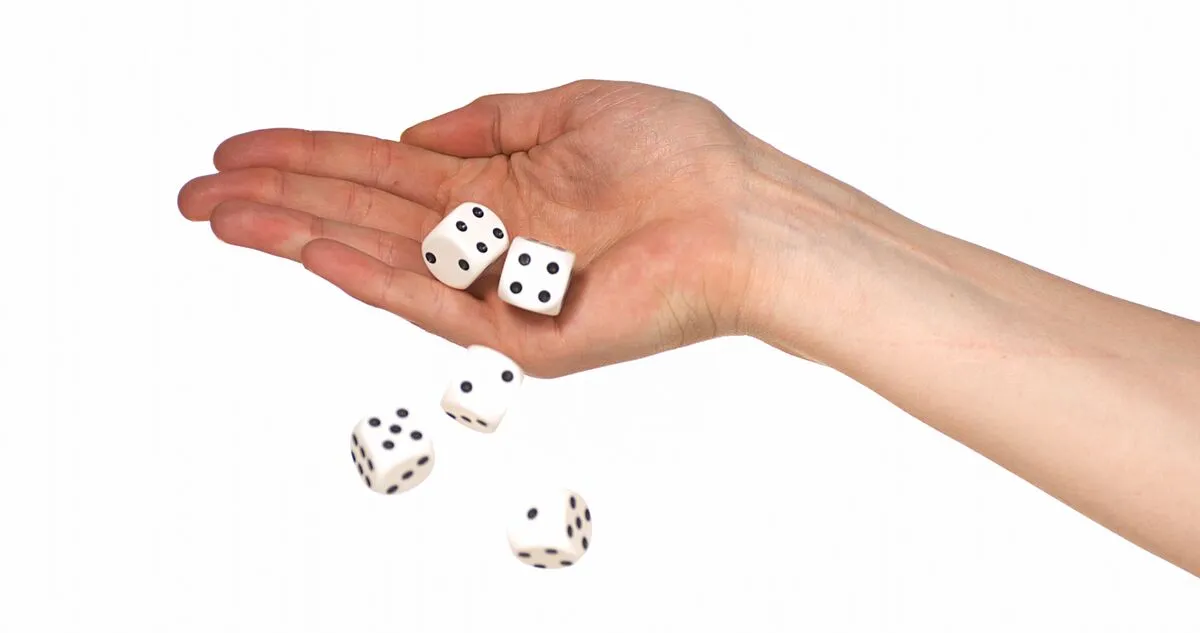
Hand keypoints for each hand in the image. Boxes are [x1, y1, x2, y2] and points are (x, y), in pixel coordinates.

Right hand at [178, 80, 797, 375]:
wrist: (747, 214)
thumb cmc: (680, 156)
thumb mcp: (571, 107)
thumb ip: (490, 120)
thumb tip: (416, 131)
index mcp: (497, 188)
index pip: (379, 171)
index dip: (307, 157)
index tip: (239, 149)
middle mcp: (488, 238)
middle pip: (361, 214)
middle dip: (276, 201)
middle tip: (193, 194)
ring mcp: (503, 289)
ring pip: (382, 259)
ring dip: (300, 237)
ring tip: (226, 217)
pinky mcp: (530, 334)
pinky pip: (441, 304)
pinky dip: (377, 278)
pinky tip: (316, 254)